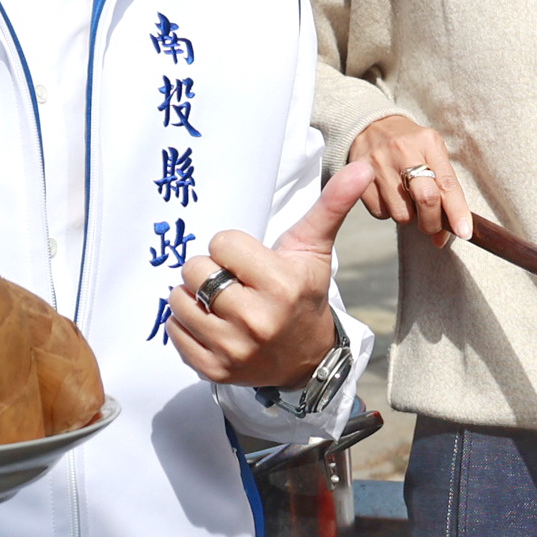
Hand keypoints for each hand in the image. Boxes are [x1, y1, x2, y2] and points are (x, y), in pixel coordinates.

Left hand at [169, 163, 369, 387]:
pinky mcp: (213, 369)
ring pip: (179, 299)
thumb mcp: (314, 249)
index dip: (233, 248)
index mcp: (280, 285)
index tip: (250, 263)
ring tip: (221, 302)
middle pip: (195, 269)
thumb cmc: (303, 294)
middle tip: (234, 283)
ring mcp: (233, 349)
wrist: (305, 358)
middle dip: (210, 270)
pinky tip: (213, 325)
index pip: (221, 243)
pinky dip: (187, 324)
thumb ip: (332, 205)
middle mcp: (256, 320)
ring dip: (194, 296)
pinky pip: (173, 330)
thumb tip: (362, 167)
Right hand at [350, 115, 467, 242]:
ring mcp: (378, 163)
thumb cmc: (411, 145)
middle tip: (432, 227)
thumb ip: (443, 189)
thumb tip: (443, 238)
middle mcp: (404, 150)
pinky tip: (387, 194)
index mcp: (428, 143)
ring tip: (405, 197)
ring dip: (408, 216)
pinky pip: (380, 213)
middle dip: (433, 223)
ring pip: (401, 213)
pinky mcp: (358, 175)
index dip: (458, 211)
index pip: (448, 183)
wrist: (370, 124)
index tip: (464, 232)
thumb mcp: (432, 153)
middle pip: (426, 199)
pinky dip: (388, 211)